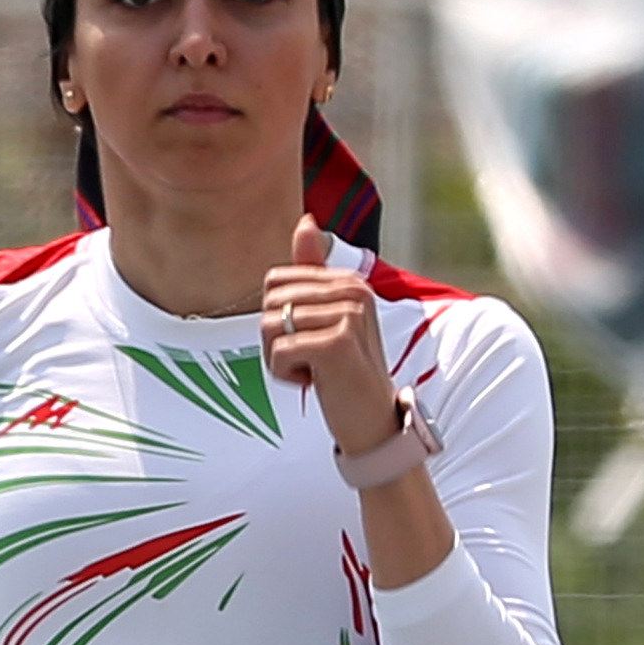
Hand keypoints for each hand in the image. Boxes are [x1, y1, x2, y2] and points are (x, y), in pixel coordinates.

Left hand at [258, 219, 400, 451]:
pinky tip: (316, 383)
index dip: (278, 319)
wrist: (374, 424)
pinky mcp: (338, 343)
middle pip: (269, 301)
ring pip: (270, 327)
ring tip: (314, 372)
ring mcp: (349, 314)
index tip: (310, 343)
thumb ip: (313, 273)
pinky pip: (278, 352)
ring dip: (280, 360)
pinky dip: (285, 376)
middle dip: (275, 339)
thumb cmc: (344, 375)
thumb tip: (306, 220)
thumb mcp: (327, 319)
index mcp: (349, 280)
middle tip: (309, 361)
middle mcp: (354, 290)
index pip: (275, 282)